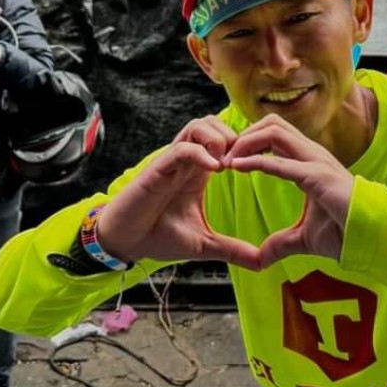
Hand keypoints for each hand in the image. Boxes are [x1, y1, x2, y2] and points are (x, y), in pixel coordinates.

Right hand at [94, 118, 266, 268]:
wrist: (125, 243)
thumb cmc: (159, 236)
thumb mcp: (204, 244)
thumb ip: (232, 249)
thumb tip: (261, 263)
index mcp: (200, 172)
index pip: (225, 139)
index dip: (245, 146)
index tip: (258, 166)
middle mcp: (187, 162)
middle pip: (214, 123)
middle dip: (235, 136)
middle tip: (245, 161)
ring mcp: (172, 162)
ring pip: (199, 126)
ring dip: (218, 139)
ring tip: (228, 164)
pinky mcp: (157, 169)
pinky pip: (181, 148)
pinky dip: (200, 153)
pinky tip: (214, 170)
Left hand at [221, 112, 355, 266]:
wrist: (373, 238)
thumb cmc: (347, 232)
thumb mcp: (304, 239)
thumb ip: (282, 244)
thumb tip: (262, 258)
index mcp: (310, 163)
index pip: (276, 136)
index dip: (250, 142)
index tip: (228, 160)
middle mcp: (313, 156)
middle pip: (272, 124)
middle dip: (244, 134)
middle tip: (223, 155)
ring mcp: (316, 162)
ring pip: (274, 131)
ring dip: (245, 142)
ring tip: (226, 159)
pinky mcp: (318, 176)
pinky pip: (281, 162)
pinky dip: (255, 162)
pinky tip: (236, 168)